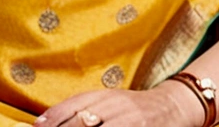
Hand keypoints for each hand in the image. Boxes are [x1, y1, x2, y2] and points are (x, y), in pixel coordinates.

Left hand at [35, 81, 200, 126]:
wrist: (173, 106)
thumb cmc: (133, 109)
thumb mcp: (108, 103)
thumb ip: (83, 110)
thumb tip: (46, 122)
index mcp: (104, 95)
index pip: (74, 105)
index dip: (55, 117)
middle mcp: (116, 105)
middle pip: (83, 120)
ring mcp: (130, 120)